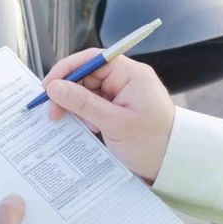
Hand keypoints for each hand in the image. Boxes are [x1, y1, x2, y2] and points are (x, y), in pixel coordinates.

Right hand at [43, 50, 174, 181]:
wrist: (173, 163)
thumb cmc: (152, 143)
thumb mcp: (114, 124)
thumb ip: (83, 103)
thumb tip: (55, 87)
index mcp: (131, 74)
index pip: (93, 59)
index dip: (67, 69)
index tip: (49, 86)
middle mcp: (128, 79)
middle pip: (87, 75)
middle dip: (68, 92)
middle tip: (53, 112)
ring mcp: (124, 94)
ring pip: (89, 92)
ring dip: (77, 107)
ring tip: (76, 124)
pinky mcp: (121, 109)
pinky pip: (96, 105)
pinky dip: (86, 116)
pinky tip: (87, 129)